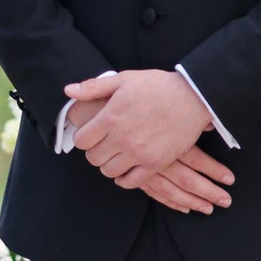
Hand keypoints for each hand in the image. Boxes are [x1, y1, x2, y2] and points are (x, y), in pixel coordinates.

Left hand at [63, 69, 236, 215]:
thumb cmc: (157, 86)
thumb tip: (68, 91)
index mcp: (111, 117)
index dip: (83, 138)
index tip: (91, 134)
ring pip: (109, 171)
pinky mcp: (154, 164)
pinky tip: (127, 167)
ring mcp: (138, 153)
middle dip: (95, 151)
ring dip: (109, 164)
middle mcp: (122, 138)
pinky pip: (130, 182)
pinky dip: (124, 178)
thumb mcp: (124, 79)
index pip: (81, 141)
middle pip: (93, 158)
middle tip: (104, 144)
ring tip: (116, 154)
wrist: (192, 98)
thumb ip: (93, 87)